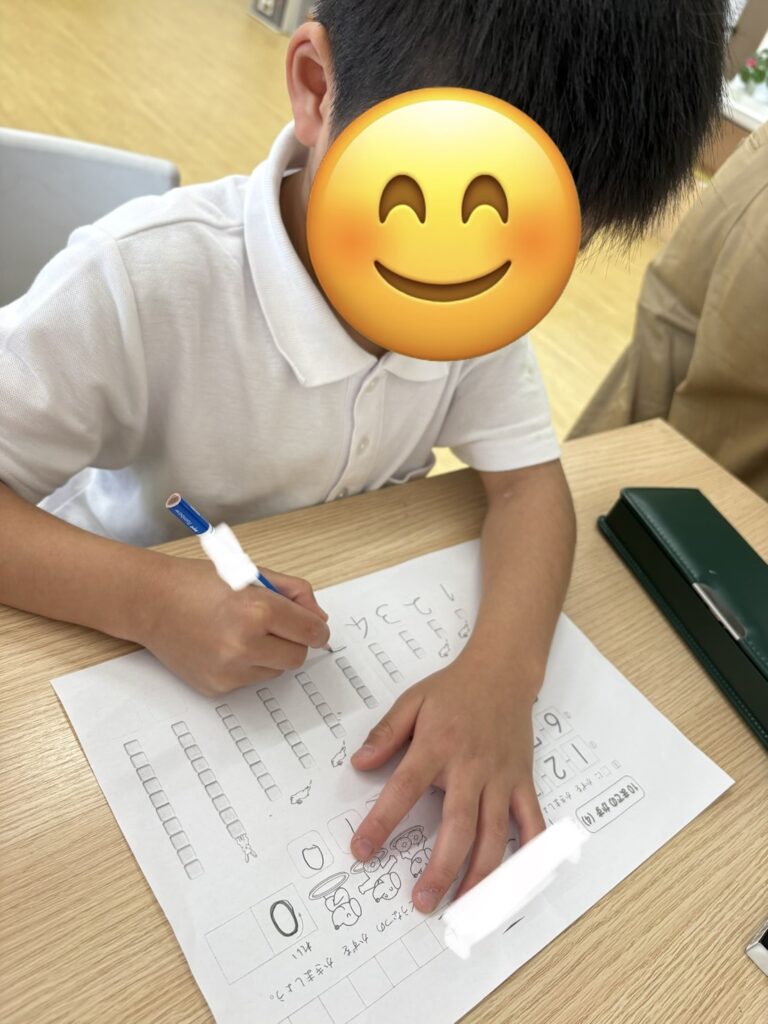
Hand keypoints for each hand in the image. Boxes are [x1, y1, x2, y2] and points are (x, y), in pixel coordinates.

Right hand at [138, 556, 329, 694]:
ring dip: (270, 655)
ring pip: (276, 671)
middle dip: (293, 642)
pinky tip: (223, 645)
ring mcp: (229, 669)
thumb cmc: (199, 583)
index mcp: (258, 609)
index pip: (312, 632)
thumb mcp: (251, 574)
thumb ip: (294, 593)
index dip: (316, 629)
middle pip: (298, 657)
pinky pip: (250, 680)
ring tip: (241, 632)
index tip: (313, 628)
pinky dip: (246, 666)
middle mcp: (245, 643)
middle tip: (274, 626)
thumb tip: (319, 620)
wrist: (150, 602)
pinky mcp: (216, 686)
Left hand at [349, 656, 544, 911]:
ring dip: (480, 873)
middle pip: (457, 826)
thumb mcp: (413, 700)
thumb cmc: (455, 689)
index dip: (382, 822)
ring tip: (464, 905)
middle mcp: (471, 766)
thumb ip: (386, 733)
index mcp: (438, 745)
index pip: (404, 788)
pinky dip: (531, 852)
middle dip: (440, 868)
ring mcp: (501, 777)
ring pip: (494, 834)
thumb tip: (358, 763)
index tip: (362, 850)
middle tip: (422, 900)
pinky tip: (520, 880)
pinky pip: (531, 821)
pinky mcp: (523, 781)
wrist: (503, 672)